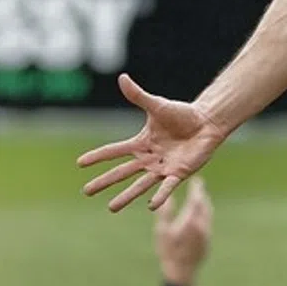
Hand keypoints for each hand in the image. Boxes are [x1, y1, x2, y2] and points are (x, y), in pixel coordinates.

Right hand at [78, 75, 228, 212]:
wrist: (207, 122)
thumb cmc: (182, 114)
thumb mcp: (158, 105)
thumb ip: (139, 96)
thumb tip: (122, 77)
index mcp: (141, 143)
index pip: (115, 151)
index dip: (98, 156)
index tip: (80, 163)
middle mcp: (149, 158)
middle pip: (122, 172)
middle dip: (104, 181)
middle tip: (86, 191)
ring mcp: (163, 167)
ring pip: (140, 184)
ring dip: (126, 196)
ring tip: (111, 208)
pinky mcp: (179, 173)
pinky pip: (167, 187)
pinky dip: (159, 196)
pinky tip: (150, 205)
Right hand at [153, 176, 212, 285]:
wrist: (182, 271)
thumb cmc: (168, 251)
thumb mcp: (162, 231)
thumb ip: (165, 213)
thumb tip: (168, 197)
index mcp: (191, 220)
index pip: (197, 199)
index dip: (197, 188)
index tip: (197, 180)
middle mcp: (203, 225)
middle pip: (205, 205)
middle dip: (202, 194)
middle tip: (199, 186)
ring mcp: (207, 233)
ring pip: (208, 213)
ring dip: (205, 203)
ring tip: (201, 197)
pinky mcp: (208, 239)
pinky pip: (208, 221)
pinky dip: (205, 213)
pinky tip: (200, 215)